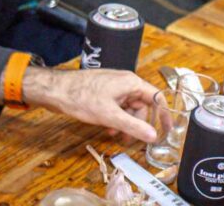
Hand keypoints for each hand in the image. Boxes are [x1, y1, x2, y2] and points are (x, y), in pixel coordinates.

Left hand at [23, 68, 159, 142]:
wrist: (56, 89)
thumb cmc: (82, 97)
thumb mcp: (110, 116)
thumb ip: (133, 126)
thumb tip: (153, 136)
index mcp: (132, 83)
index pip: (157, 98)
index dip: (164, 115)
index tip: (167, 130)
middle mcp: (126, 83)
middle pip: (142, 106)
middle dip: (139, 124)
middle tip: (133, 141)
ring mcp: (115, 87)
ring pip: (129, 108)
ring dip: (126, 123)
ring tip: (116, 136)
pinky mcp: (105, 93)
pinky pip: (118, 107)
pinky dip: (116, 119)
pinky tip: (107, 129)